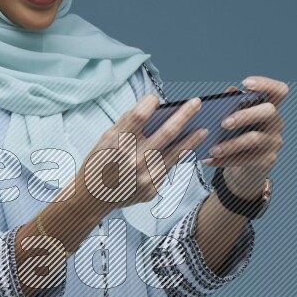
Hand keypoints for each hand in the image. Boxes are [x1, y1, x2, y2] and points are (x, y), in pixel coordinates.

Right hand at [74, 93, 208, 215]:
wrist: (92, 198)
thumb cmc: (100, 163)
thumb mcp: (105, 138)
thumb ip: (127, 122)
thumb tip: (151, 106)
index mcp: (118, 143)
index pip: (139, 116)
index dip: (150, 102)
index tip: (156, 98)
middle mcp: (133, 160)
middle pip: (166, 133)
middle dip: (185, 115)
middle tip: (197, 103)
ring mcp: (144, 177)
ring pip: (175, 153)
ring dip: (192, 140)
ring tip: (204, 129)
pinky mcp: (151, 189)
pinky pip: (168, 168)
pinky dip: (178, 157)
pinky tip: (187, 149)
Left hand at [204, 75, 288, 199]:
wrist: (246, 169)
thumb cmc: (239, 137)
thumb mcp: (236, 121)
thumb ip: (232, 105)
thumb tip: (229, 91)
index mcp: (269, 107)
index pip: (279, 91)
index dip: (266, 84)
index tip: (245, 82)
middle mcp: (276, 122)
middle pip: (269, 111)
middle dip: (245, 114)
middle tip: (224, 123)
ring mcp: (273, 142)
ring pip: (255, 138)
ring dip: (231, 143)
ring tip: (213, 149)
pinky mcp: (267, 160)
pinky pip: (246, 159)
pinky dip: (225, 160)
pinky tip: (210, 160)